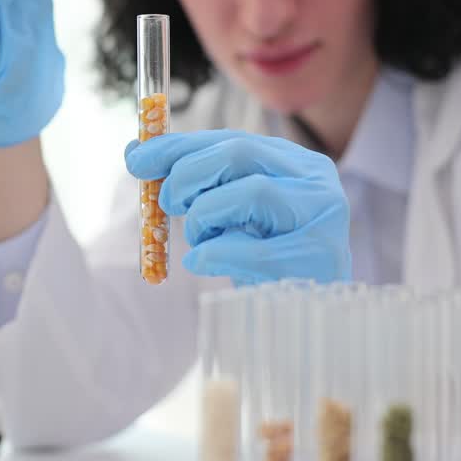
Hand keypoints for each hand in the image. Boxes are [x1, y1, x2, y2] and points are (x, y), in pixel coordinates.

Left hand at [125, 129, 350, 284]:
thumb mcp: (230, 216)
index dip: (179, 146)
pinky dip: (215, 254)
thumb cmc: (266, 265)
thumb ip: (195, 183)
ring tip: (200, 241)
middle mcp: (316, 182)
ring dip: (205, 216)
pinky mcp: (320, 258)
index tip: (137, 158)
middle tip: (166, 204)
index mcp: (296, 164)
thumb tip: (135, 151)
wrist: (306, 320)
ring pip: (251, 192)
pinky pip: (254, 249)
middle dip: (188, 174)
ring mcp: (325, 218)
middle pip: (239, 154)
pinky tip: (201, 263)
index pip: (231, 139)